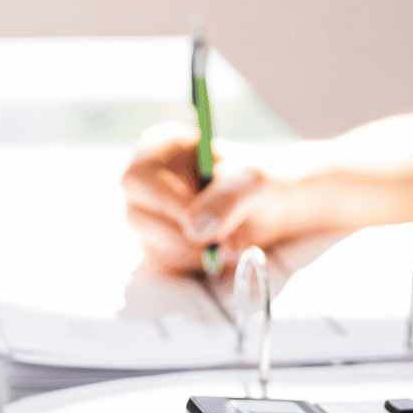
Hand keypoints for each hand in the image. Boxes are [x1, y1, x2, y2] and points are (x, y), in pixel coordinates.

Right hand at [120, 121, 301, 276]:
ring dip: (192, 250)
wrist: (275, 208)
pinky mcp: (160, 245)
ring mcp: (151, 215)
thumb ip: (226, 199)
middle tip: (217, 238)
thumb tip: (193, 228)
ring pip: (148, 242)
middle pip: (136, 214)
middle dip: (180, 234)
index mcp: (162, 149)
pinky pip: (161, 263)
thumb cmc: (259, 182)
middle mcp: (149, 181)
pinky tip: (217, 251)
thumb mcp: (253, 182)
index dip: (164, 202)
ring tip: (229, 240)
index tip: (193, 217)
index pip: (137, 178)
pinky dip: (192, 264)